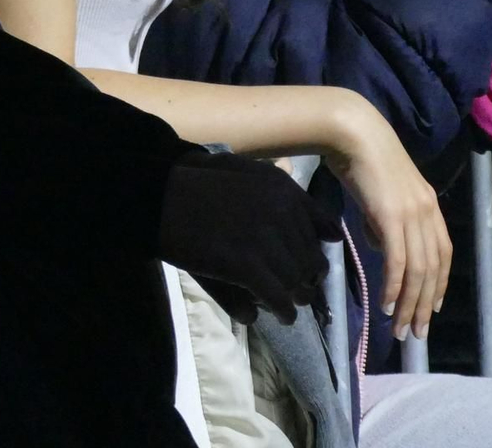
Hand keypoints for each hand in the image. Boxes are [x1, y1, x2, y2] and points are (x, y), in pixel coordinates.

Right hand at [156, 148, 340, 325]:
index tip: (302, 262)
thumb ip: (293, 200)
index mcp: (282, 189)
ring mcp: (263, 239)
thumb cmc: (197, 184)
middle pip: (309, 260)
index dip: (310, 250)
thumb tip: (335, 234)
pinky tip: (276, 315)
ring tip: (284, 305)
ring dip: (293, 297)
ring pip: (296, 282)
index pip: (318, 230)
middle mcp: (280, 211)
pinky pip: (277, 298)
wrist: (157, 197)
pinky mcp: (245, 266)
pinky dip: (280, 310)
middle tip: (292, 289)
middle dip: (303, 277)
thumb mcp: (249, 176)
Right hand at [324, 94, 450, 340]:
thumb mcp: (380, 194)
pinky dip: (394, 287)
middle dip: (425, 305)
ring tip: (402, 328)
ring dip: (410, 304)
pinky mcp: (391, 217)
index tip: (430, 309)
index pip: (442, 254)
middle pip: (434, 269)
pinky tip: (386, 304)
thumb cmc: (360, 158)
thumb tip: (380, 247)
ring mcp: (412, 215)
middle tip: (416, 332)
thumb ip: (385, 221)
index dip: (439, 284)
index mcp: (429, 205)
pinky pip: (398, 261)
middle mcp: (427, 212)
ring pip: (418, 271)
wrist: (352, 132)